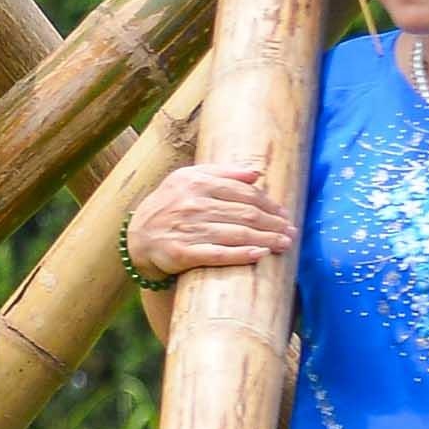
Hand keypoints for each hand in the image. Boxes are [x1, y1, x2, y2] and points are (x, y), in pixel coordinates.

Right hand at [130, 160, 291, 281]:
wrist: (137, 237)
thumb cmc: (169, 206)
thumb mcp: (187, 180)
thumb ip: (222, 173)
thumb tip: (256, 173)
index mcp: (197, 182)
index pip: (243, 192)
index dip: (269, 204)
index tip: (285, 214)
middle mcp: (193, 203)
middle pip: (245, 214)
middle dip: (273, 224)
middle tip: (291, 232)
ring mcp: (187, 228)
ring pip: (236, 234)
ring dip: (265, 240)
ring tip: (284, 245)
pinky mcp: (182, 253)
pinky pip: (217, 254)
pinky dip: (241, 255)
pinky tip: (260, 255)